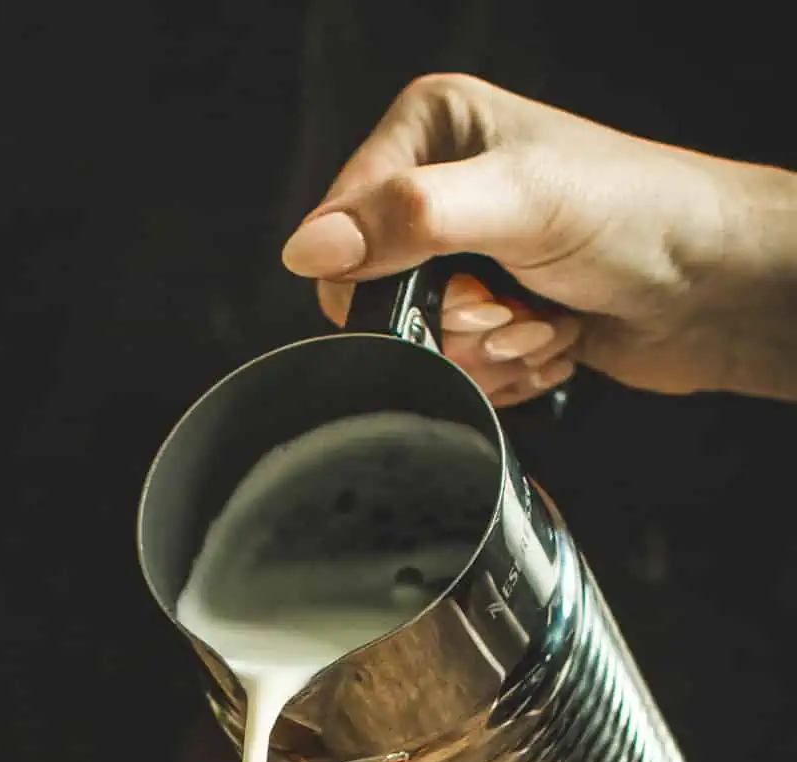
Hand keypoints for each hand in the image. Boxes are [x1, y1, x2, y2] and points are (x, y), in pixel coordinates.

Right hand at [281, 75, 796, 404]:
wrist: (715, 285)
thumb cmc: (637, 217)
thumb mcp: (515, 205)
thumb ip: (408, 220)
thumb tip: (307, 247)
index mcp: (432, 130)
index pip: (341, 229)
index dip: (385, 283)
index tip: (455, 283)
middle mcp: (445, 187)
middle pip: (384, 301)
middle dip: (455, 324)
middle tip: (511, 303)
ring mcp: (473, 254)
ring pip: (429, 345)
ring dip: (493, 352)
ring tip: (547, 318)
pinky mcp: (498, 311)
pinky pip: (467, 371)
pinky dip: (514, 371)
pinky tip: (556, 338)